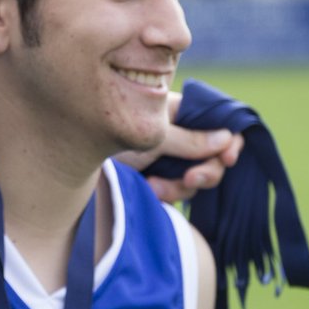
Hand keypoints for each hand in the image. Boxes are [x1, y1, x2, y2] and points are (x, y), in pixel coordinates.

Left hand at [115, 92, 243, 202]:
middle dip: (207, 171)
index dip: (230, 141)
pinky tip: (150, 191)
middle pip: (215, 156)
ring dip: (182, 187)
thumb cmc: (112, 138)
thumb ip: (189, 140)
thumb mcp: (153, 138)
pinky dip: (168, 194)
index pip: (219, 124)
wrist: (78, 161)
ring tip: (156, 186)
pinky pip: (181, 193)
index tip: (229, 157)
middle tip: (191, 179)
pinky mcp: (162, 179)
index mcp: (179, 114)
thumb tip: (226, 137)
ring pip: (199, 178)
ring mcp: (171, 159)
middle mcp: (179, 135)